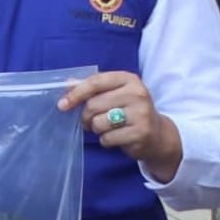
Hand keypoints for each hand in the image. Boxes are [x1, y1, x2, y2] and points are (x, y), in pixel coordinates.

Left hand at [60, 70, 181, 182]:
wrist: (157, 134)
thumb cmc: (129, 110)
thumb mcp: (114, 93)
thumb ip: (92, 88)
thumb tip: (66, 83)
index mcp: (128, 79)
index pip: (95, 82)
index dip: (76, 94)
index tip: (62, 105)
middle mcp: (137, 93)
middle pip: (93, 105)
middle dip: (86, 117)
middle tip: (90, 121)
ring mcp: (141, 113)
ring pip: (99, 123)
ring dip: (96, 129)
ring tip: (107, 128)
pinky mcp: (141, 133)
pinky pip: (107, 138)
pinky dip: (106, 140)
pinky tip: (117, 137)